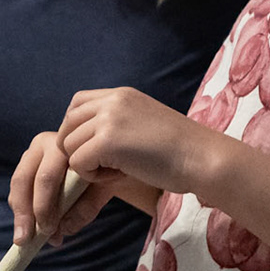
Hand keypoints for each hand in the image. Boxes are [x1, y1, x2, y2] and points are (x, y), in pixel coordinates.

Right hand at [11, 131, 114, 246]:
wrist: (101, 161)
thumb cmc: (103, 175)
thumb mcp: (102, 190)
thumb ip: (86, 208)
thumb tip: (63, 229)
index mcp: (64, 146)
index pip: (46, 178)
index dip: (44, 206)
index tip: (48, 231)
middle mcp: (43, 144)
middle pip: (24, 180)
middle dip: (25, 213)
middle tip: (26, 240)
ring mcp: (31, 153)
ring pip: (17, 186)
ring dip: (20, 215)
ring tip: (24, 239)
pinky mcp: (24, 166)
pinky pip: (16, 192)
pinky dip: (21, 212)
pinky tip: (30, 229)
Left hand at [58, 87, 210, 197]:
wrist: (202, 158)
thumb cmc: (179, 150)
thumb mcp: (143, 122)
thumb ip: (115, 122)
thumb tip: (83, 139)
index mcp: (121, 94)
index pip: (77, 104)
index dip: (78, 130)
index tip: (97, 149)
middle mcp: (112, 101)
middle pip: (67, 124)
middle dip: (77, 149)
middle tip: (106, 164)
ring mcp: (108, 119)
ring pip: (68, 145)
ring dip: (87, 164)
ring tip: (117, 170)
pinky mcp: (107, 142)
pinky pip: (78, 163)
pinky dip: (93, 176)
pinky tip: (119, 175)